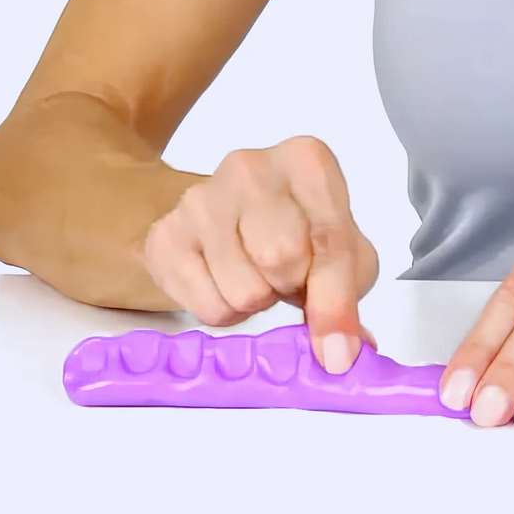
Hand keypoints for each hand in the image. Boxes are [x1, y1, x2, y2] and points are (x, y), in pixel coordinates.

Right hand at [143, 135, 379, 373]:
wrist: (230, 215)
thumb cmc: (297, 230)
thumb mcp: (342, 251)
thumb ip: (348, 295)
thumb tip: (342, 352)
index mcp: (307, 161)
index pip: (330, 239)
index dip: (336, 300)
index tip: (338, 351)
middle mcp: (250, 168)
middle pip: (280, 258)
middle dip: (292, 287)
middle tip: (290, 279)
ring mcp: (200, 198)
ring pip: (242, 290)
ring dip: (259, 301)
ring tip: (258, 276)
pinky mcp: (165, 236)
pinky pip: (207, 308)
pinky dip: (226, 312)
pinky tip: (227, 282)